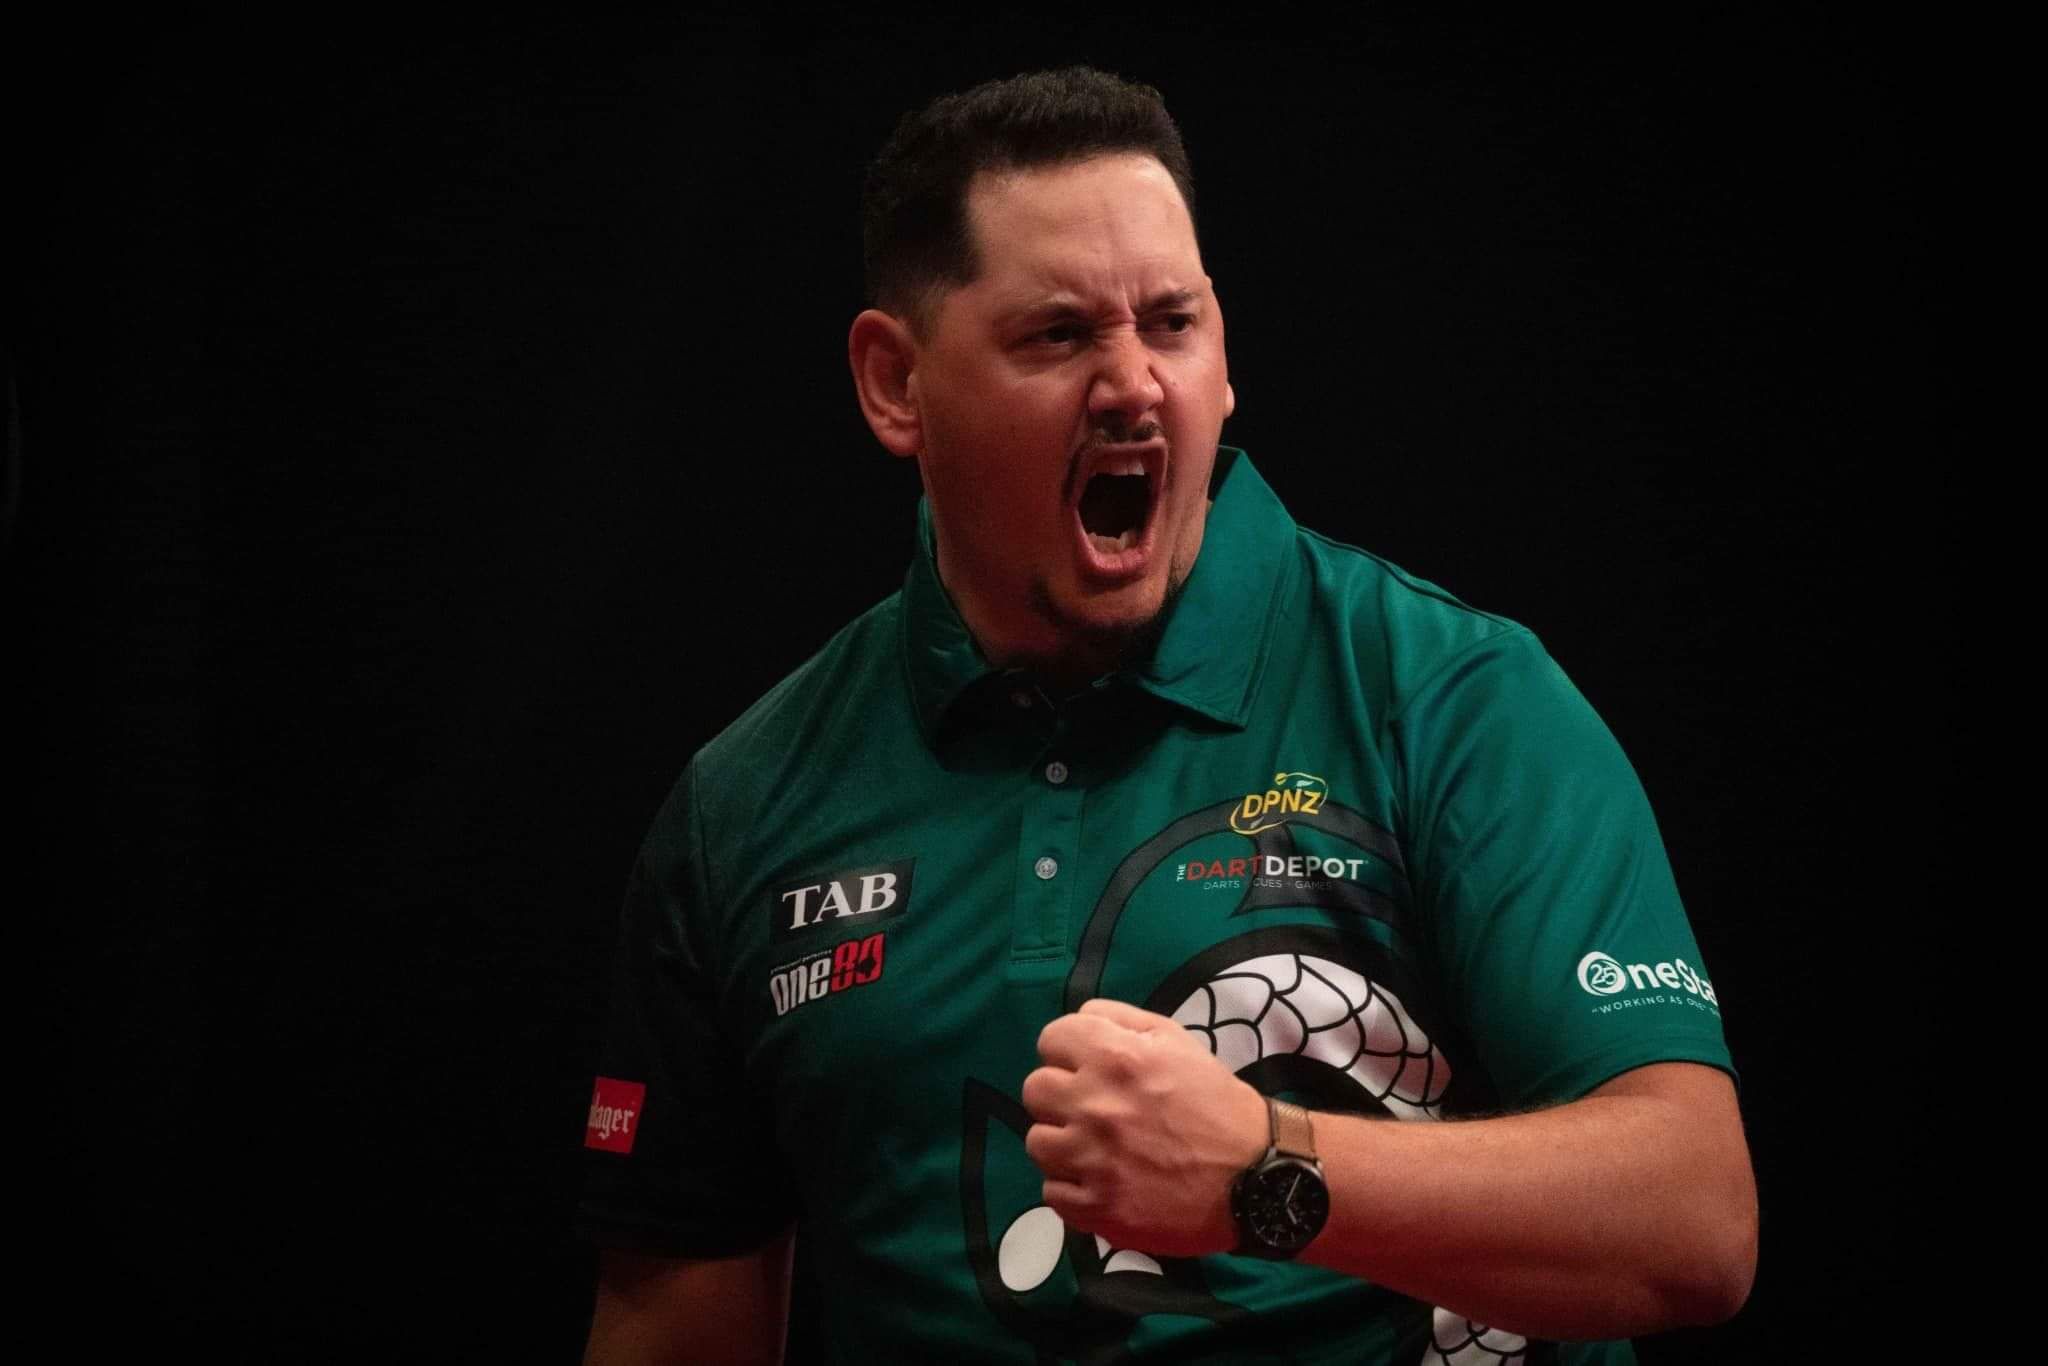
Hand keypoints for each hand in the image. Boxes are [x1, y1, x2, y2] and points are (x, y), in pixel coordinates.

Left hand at [1022, 997, 1269, 1256]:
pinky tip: (1104, 1181)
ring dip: (1063, 1143)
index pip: (1050, 1040)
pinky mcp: (1096, 1208)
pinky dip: (1073, 1187)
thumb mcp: (1176, 1040)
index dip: (1068, 1051)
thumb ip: (1120, 1020)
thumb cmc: (1215, 1103)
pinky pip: (1052, 1191)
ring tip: (1098, 1148)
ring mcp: (1092, 1161)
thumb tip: (1079, 1019)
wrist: (1254, 1178)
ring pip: (1038, 1143)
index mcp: (1115, 1057)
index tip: (1086, 1066)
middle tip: (1092, 1109)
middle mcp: (1095, 1105)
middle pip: (1035, 1090)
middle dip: (1061, 1095)